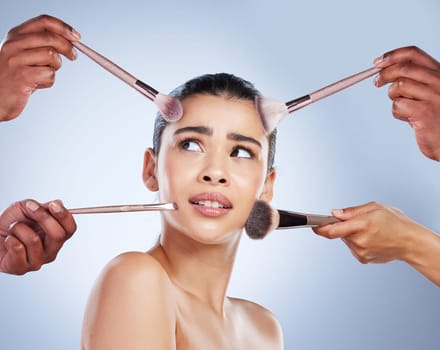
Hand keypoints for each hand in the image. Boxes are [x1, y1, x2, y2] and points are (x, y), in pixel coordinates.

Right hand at [0, 14, 80, 121]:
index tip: (77, 37)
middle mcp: (14, 44)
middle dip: (68, 47)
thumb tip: (71, 41)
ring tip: (44, 74)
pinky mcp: (22, 76)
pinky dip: (49, 81)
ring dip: (55, 67)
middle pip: (51, 38)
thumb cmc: (15, 76)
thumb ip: (41, 45)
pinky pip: (49, 75)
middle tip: (73, 56)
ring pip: (52, 56)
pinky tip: (37, 84)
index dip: (63, 28)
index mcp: (15, 35)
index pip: (43, 21)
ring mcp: (16, 60)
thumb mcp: (24, 54)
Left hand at [0, 199, 76, 274]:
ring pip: (34, 240)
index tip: (53, 205)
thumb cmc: (11, 223)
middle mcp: (51, 251)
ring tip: (13, 228)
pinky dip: (10, 239)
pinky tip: (9, 240)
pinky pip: (18, 249)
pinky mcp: (21, 269)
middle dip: (43, 218)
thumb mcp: (27, 208)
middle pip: (58, 235)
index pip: (70, 229)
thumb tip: (58, 203)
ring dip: (19, 228)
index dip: (64, 216)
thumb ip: (44, 206)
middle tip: (29, 208)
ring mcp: (37, 261)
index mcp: (56, 237)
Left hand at [313, 201, 416, 263]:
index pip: (332, 229)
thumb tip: (335, 213)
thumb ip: (351, 211)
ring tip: (370, 231)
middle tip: (358, 222)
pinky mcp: (363, 259)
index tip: (312, 225)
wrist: (411, 242)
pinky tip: (371, 239)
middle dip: (343, 226)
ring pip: (346, 240)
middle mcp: (359, 240)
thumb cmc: (396, 222)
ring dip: (351, 234)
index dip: (319, 228)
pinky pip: (353, 248)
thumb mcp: (374, 208)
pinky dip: (357, 242)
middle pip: (338, 233)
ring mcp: (361, 252)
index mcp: (361, 225)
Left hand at [373, 46, 439, 160]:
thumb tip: (385, 70)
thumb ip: (415, 80)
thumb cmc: (437, 118)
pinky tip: (408, 117)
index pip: (414, 54)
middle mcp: (439, 81)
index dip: (392, 55)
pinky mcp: (425, 112)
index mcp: (439, 73)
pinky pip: (397, 105)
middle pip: (402, 69)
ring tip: (404, 106)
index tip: (378, 62)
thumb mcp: (430, 92)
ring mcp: (433, 96)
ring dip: (394, 97)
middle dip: (384, 75)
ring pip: (398, 87)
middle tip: (376, 82)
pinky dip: (397, 112)